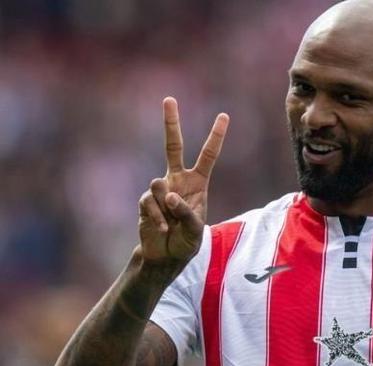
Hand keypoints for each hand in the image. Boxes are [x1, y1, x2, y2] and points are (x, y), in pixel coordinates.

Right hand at [138, 97, 228, 267]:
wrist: (165, 255)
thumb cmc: (186, 242)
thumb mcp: (195, 231)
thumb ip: (186, 213)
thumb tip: (169, 195)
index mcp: (198, 183)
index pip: (208, 155)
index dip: (215, 136)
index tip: (224, 116)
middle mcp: (178, 180)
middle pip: (173, 146)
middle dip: (170, 123)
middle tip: (169, 99)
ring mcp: (161, 189)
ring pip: (158, 183)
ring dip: (166, 204)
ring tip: (170, 222)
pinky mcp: (145, 201)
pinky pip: (150, 202)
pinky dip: (157, 217)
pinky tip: (162, 228)